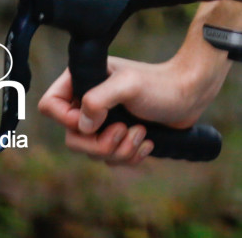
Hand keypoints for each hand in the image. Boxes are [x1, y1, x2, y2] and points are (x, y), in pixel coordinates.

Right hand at [35, 50, 222, 166]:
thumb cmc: (161, 84)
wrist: (191, 94)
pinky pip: (111, 159)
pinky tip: (147, 142)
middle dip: (99, 144)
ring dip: (119, 150)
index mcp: (83, 81)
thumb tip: (83, 125)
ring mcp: (104, 121)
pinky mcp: (119, 136)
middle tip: (123, 131)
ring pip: (92, 152)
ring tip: (141, 133)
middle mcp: (89, 101)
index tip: (95, 119)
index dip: (67, 120)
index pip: (50, 106)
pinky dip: (129, 156)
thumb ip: (98, 99)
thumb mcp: (128, 84)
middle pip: (71, 138)